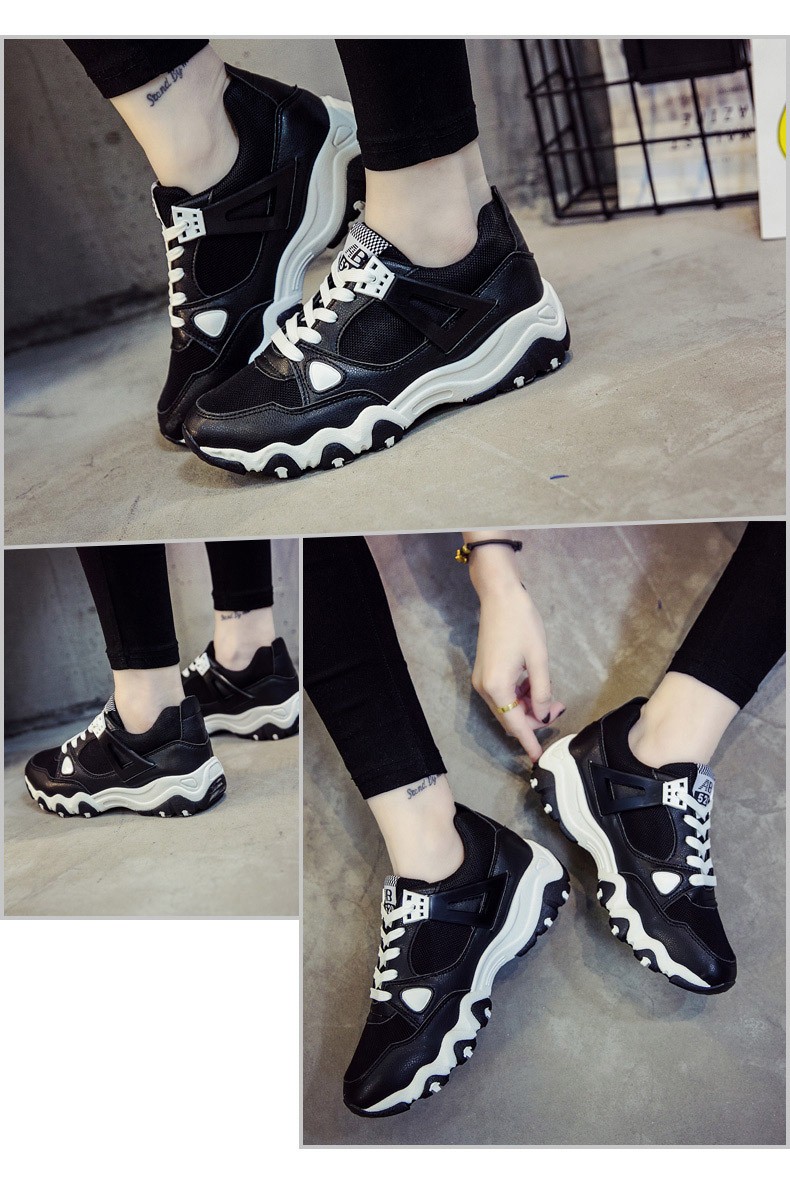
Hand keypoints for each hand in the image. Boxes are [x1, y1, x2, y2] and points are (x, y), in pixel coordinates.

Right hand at [467, 544, 562, 761]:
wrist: (499, 596)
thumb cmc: (522, 623)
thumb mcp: (539, 659)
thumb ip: (542, 691)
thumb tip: (544, 715)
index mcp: (497, 688)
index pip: (515, 725)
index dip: (529, 741)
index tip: (539, 758)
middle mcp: (484, 689)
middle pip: (509, 718)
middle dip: (533, 721)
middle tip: (559, 710)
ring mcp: (482, 680)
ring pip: (506, 708)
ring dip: (528, 708)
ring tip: (552, 698)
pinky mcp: (485, 672)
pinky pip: (503, 696)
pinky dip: (519, 697)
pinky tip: (536, 688)